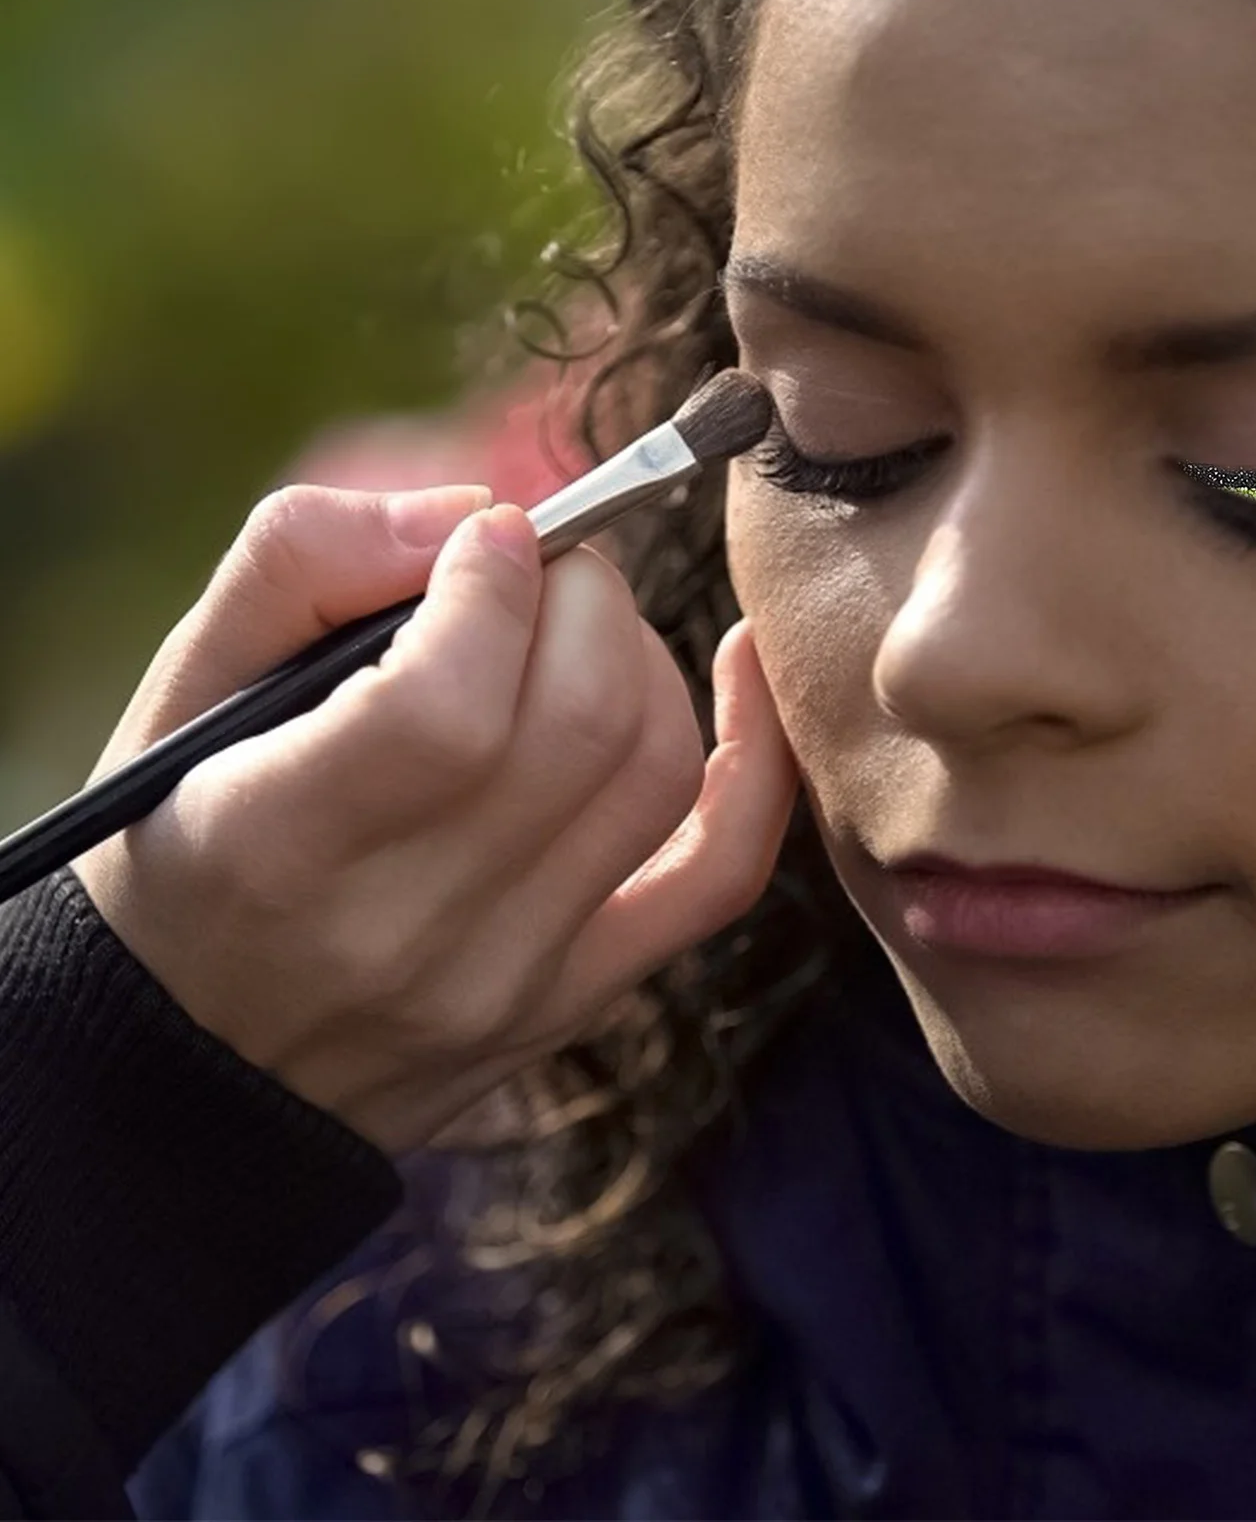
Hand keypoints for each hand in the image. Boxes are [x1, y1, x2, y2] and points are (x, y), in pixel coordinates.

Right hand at [71, 483, 798, 1153]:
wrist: (197, 1064)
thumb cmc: (180, 847)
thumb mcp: (180, 696)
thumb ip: (301, 567)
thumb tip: (470, 512)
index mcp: (278, 843)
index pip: (448, 700)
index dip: (491, 583)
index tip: (484, 538)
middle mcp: (406, 929)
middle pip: (581, 721)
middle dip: (583, 596)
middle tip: (538, 569)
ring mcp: (509, 979)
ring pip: (654, 772)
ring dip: (643, 657)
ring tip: (579, 631)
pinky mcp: (576, 997)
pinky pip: (720, 873)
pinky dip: (754, 759)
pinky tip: (741, 663)